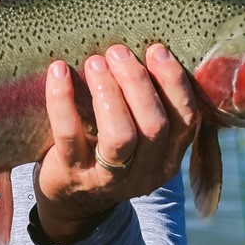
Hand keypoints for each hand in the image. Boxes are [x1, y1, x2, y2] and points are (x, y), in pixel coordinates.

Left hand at [33, 44, 199, 244]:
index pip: (186, 119)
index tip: (156, 49)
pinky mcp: (73, 174)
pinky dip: (63, 99)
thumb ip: (149, 105)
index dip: (173, 82)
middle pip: (154, 125)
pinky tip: (58, 71)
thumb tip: (148, 47)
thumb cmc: (107, 148)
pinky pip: (69, 135)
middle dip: (137, 82)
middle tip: (117, 51)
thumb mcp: (139, 138)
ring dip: (108, 92)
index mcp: (168, 157)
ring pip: (120, 135)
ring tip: (95, 62)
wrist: (70, 198)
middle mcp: (146, 171)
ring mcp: (110, 177)